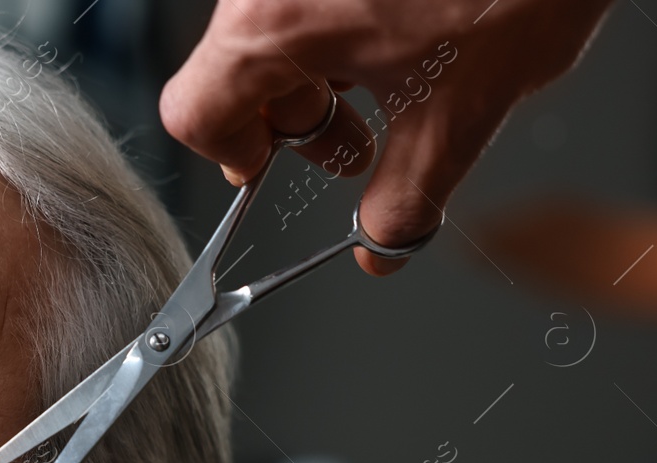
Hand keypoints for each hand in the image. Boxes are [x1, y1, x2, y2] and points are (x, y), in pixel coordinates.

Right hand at [160, 0, 615, 273]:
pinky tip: (405, 33)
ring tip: (396, 81)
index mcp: (273, 22)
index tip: (272, 169)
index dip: (236, 154)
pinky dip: (342, 20)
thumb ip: (406, 197)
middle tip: (356, 143)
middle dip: (295, 115)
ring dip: (324, 67)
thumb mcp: (461, 113)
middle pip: (236, 66)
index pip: (196, 112)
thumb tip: (381, 246)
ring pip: (277, 24)